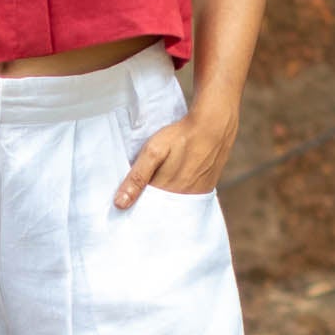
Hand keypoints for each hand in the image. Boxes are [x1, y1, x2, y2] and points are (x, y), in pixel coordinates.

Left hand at [113, 95, 238, 207]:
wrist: (214, 125)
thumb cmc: (181, 137)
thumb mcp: (153, 152)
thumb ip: (137, 178)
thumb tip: (120, 204)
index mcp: (166, 192)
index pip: (145, 208)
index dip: (134, 205)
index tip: (124, 203)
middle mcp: (182, 198)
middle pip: (160, 209)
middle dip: (148, 204)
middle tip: (137, 194)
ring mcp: (196, 195)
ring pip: (173, 204)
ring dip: (163, 200)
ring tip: (156, 186)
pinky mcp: (206, 188)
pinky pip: (187, 199)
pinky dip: (178, 196)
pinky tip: (173, 184)